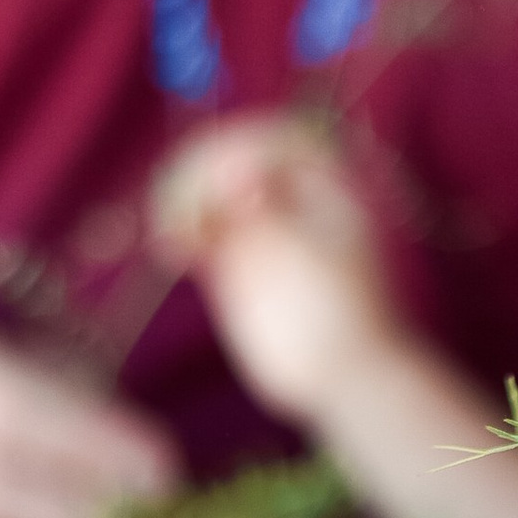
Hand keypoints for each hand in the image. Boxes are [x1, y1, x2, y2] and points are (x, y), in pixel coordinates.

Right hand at [153, 115, 403, 432]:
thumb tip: (233, 172)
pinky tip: (172, 253)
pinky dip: (181, 232)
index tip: (221, 188)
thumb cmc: (337, 316)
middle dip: (200, 178)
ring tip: (173, 239)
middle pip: (228, 159)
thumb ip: (265, 213)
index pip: (269, 140)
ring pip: (206, 190)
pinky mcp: (235, 255)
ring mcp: (258, 221)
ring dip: (181, 203)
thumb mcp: (303, 257)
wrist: (345, 377)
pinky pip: (199, 226)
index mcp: (323, 180)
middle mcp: (286, 192)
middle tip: (185, 213)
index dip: (237, 153)